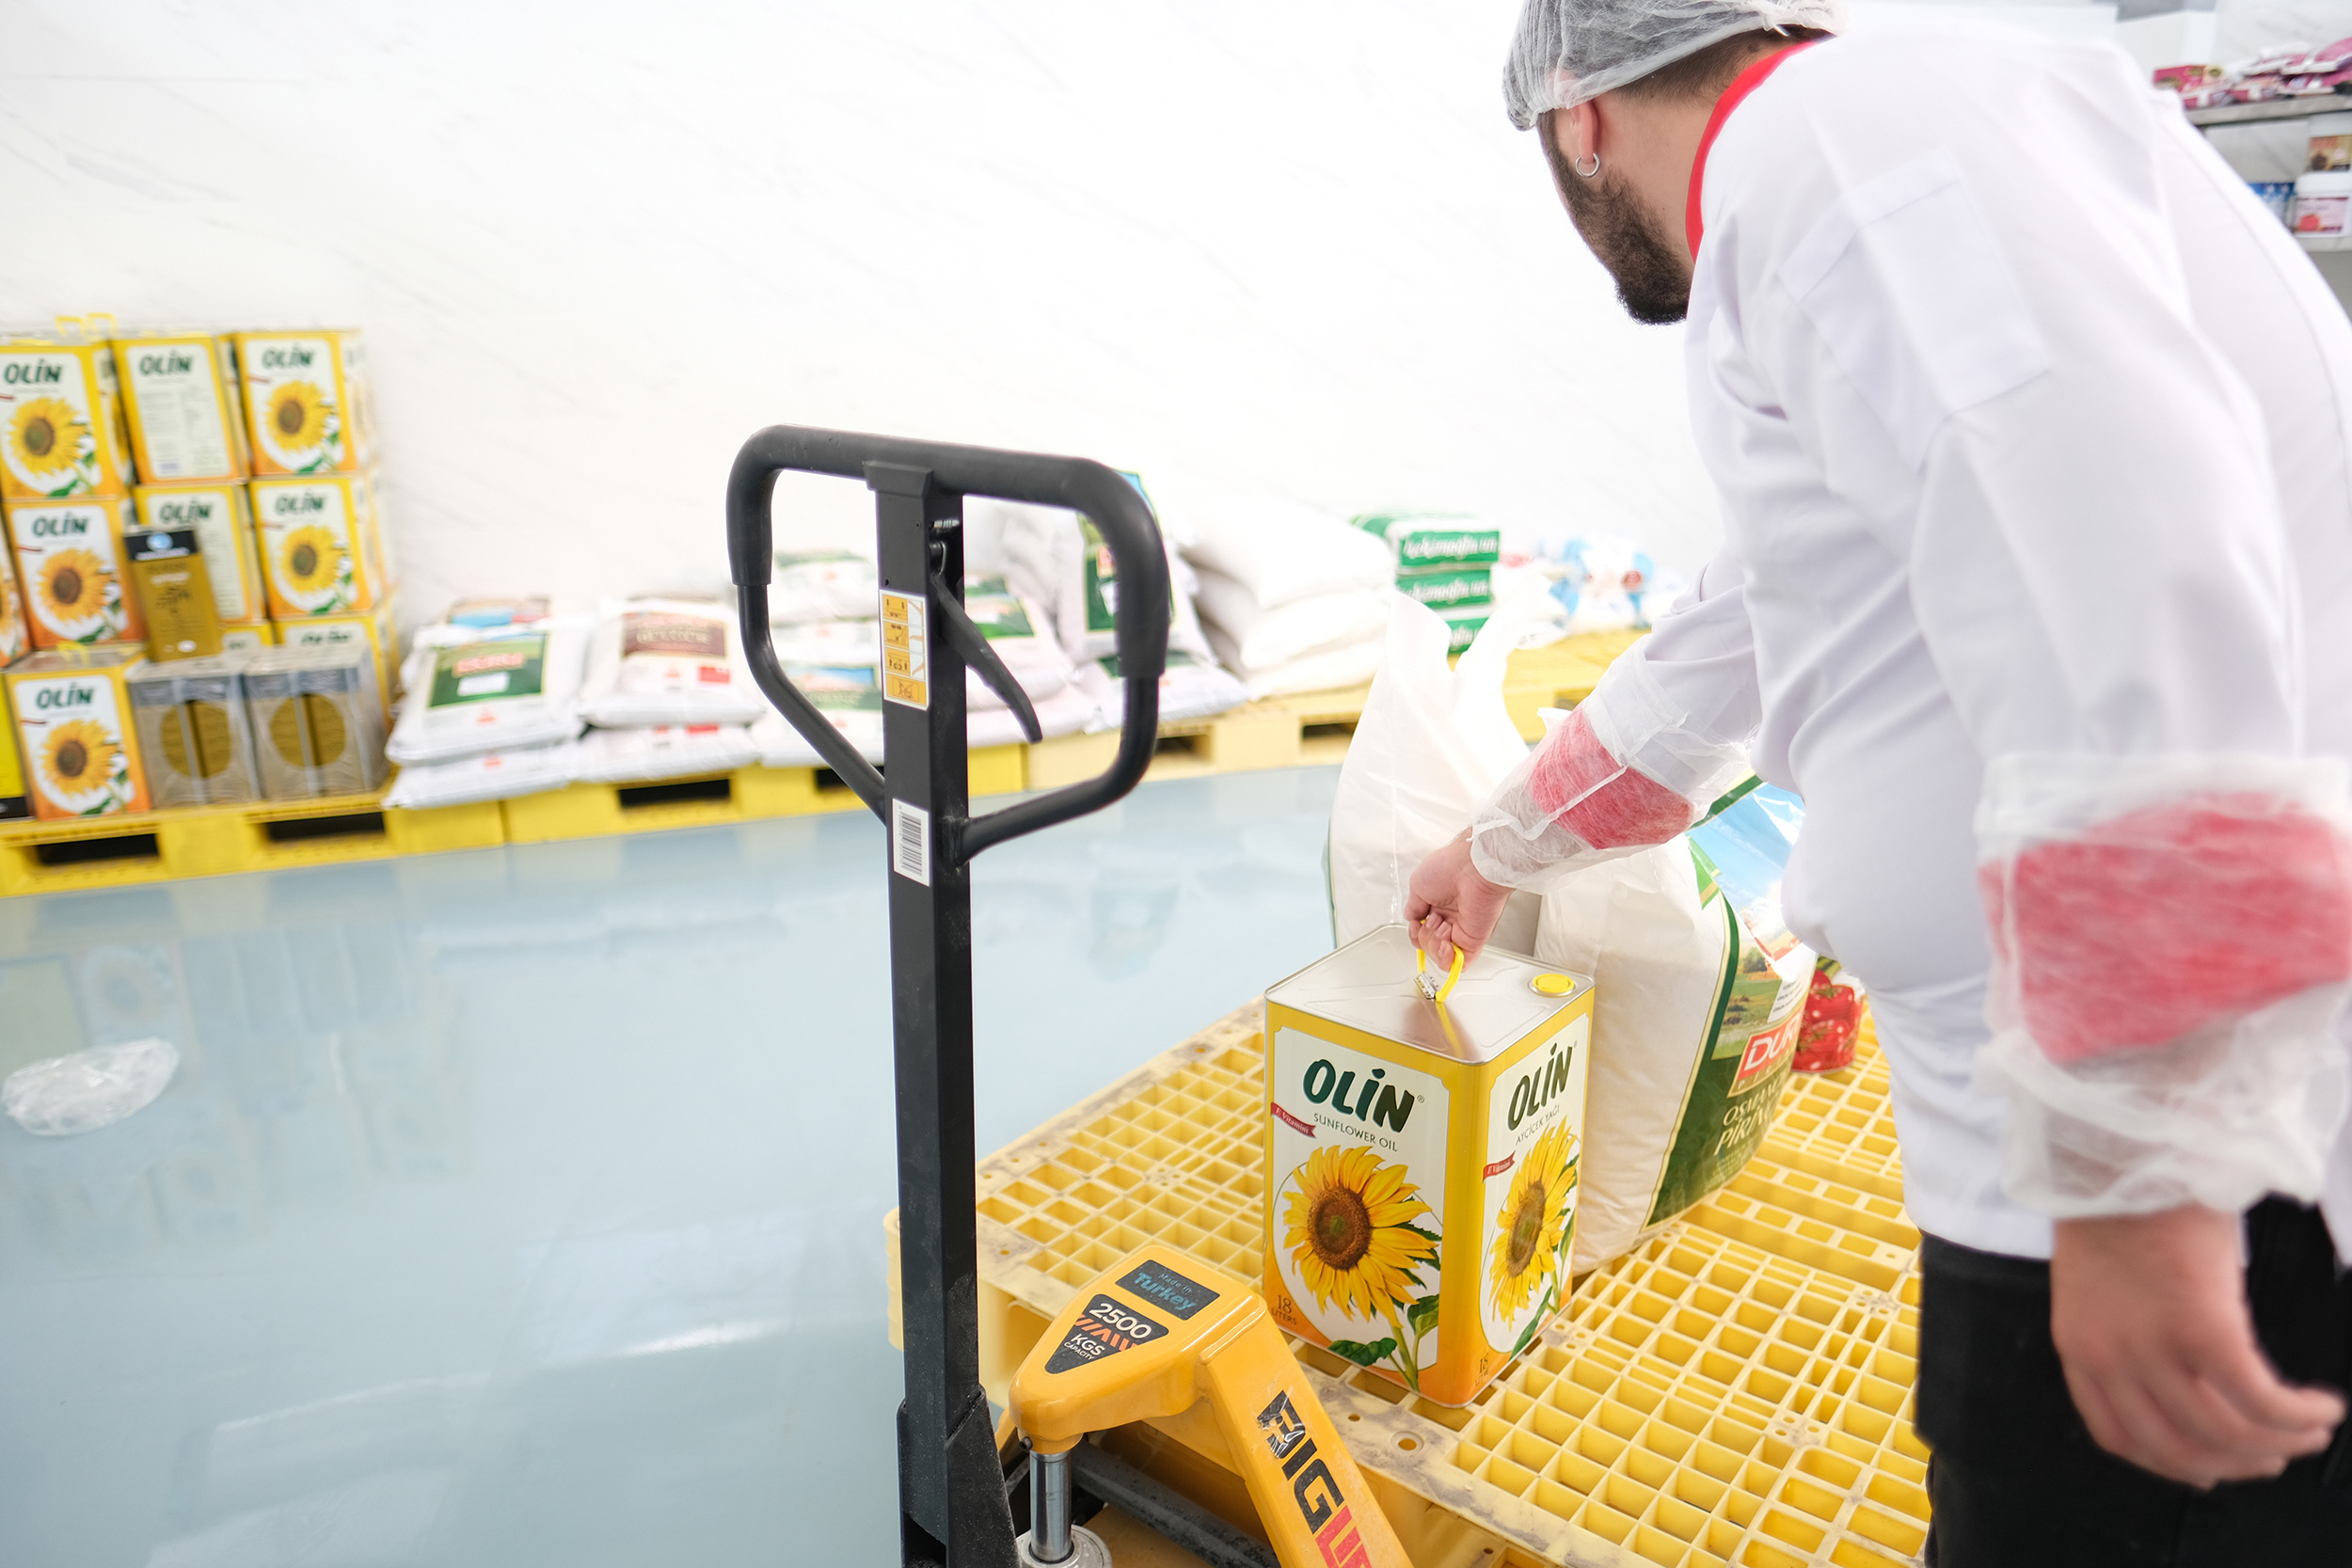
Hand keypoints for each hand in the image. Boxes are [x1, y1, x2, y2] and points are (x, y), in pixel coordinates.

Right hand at [1405, 832, 1511, 968]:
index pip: (1423, 932)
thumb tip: (1412, 921)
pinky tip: (1445, 944)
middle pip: (1428, 945)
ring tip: (1441, 926)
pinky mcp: (1473, 941)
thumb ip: (1413, 908)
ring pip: (1440, 955)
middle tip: (1432, 919)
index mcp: (1438, 905)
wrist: (1472, 868)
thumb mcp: (1417, 886)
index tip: (1417, 923)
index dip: (1416, 933)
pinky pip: (1459, 963)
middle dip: (1424, 936)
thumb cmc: (1449, 868)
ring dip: (1433, 945)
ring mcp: (1462, 930)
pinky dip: (1447, 960)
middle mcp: (1451, 919)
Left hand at [2051, 1204, 2343, 1486]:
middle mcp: (2108, 1356)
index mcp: (2078, 1345)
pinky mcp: (2200, 1327)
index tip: (2207, 1469)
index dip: (2168, 1462)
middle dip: (2232, 1464)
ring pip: (2224, 1431)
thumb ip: (2129, 1327)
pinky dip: (2297, 1414)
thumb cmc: (2124, 1196)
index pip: (2117, 1434)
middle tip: (2271, 1459)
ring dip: (2275, 1443)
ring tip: (2309, 1433)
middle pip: (2175, 1446)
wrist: (2128, 1144)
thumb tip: (2182, 1366)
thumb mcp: (2107, 1278)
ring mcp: (2152, 1346)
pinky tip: (2321, 1408)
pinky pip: (2259, 1398)